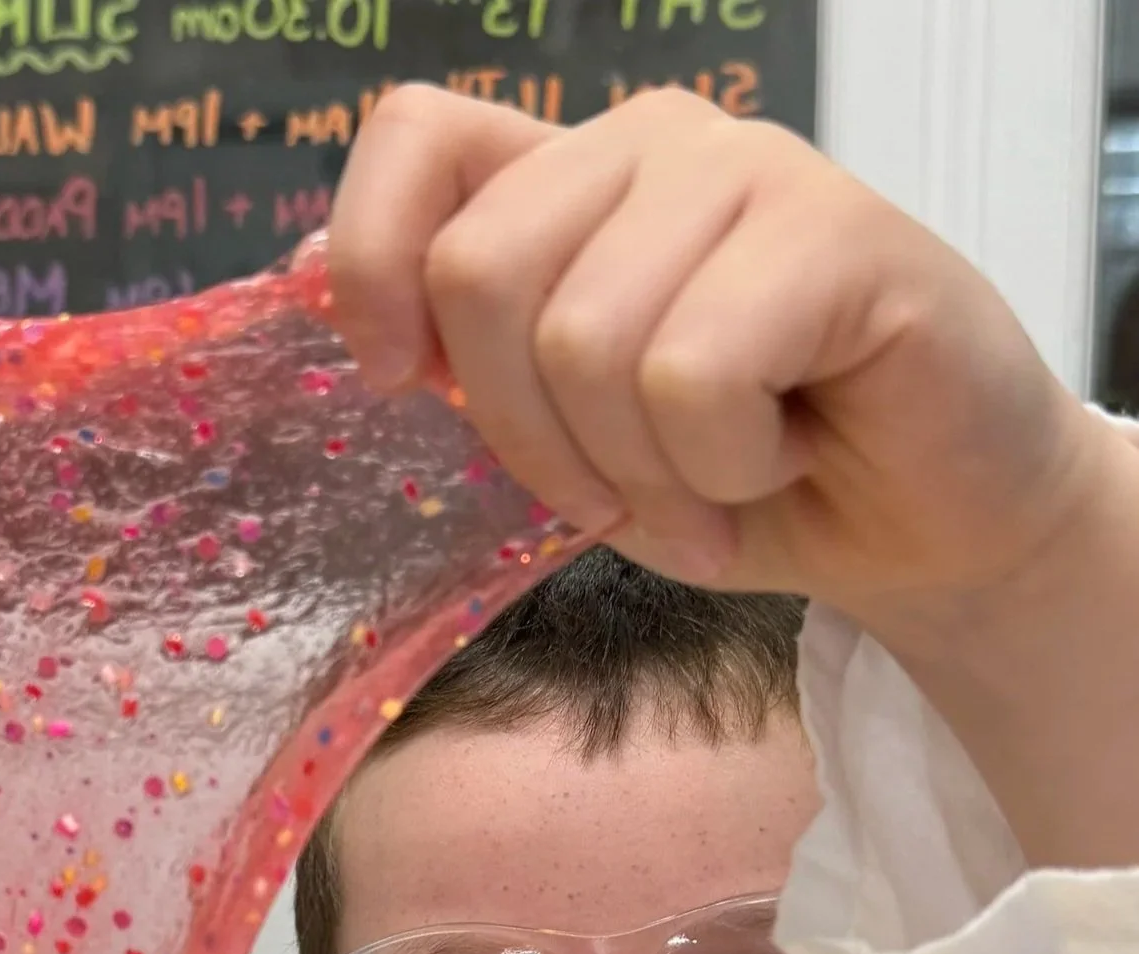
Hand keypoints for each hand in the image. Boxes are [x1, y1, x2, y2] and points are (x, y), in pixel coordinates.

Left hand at [327, 86, 1113, 635]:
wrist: (916, 524)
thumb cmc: (731, 479)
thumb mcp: (565, 437)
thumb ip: (471, 364)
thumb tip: (329, 307)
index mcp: (568, 181)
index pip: (418, 137)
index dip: (372, 262)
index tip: (406, 380)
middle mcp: (649, 147)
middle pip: (481, 270)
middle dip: (528, 436)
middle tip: (613, 500)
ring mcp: (747, 170)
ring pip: (586, 339)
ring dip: (640, 473)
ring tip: (712, 488)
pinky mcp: (838, 229)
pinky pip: (691, 374)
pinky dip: (719, 469)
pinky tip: (776, 460)